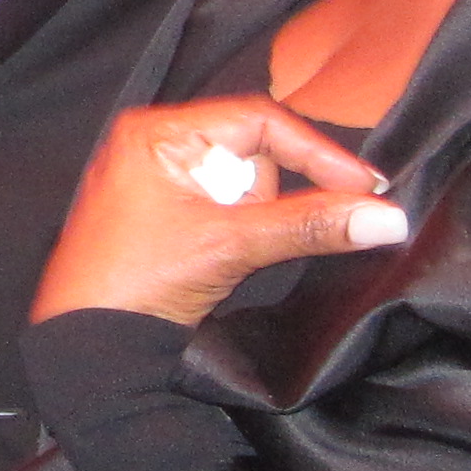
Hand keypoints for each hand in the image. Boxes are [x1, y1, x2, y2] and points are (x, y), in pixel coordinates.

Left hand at [33, 98, 403, 328]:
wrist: (86, 351)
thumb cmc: (134, 286)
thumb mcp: (228, 246)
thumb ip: (309, 224)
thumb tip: (384, 217)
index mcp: (157, 132)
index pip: (258, 119)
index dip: (316, 152)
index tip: (364, 188)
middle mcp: (155, 144)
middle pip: (253, 152)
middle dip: (267, 199)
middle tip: (246, 239)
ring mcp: (157, 180)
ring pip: (244, 187)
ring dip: (251, 222)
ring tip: (215, 256)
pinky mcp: (165, 216)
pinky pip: (224, 211)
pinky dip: (238, 233)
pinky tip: (216, 261)